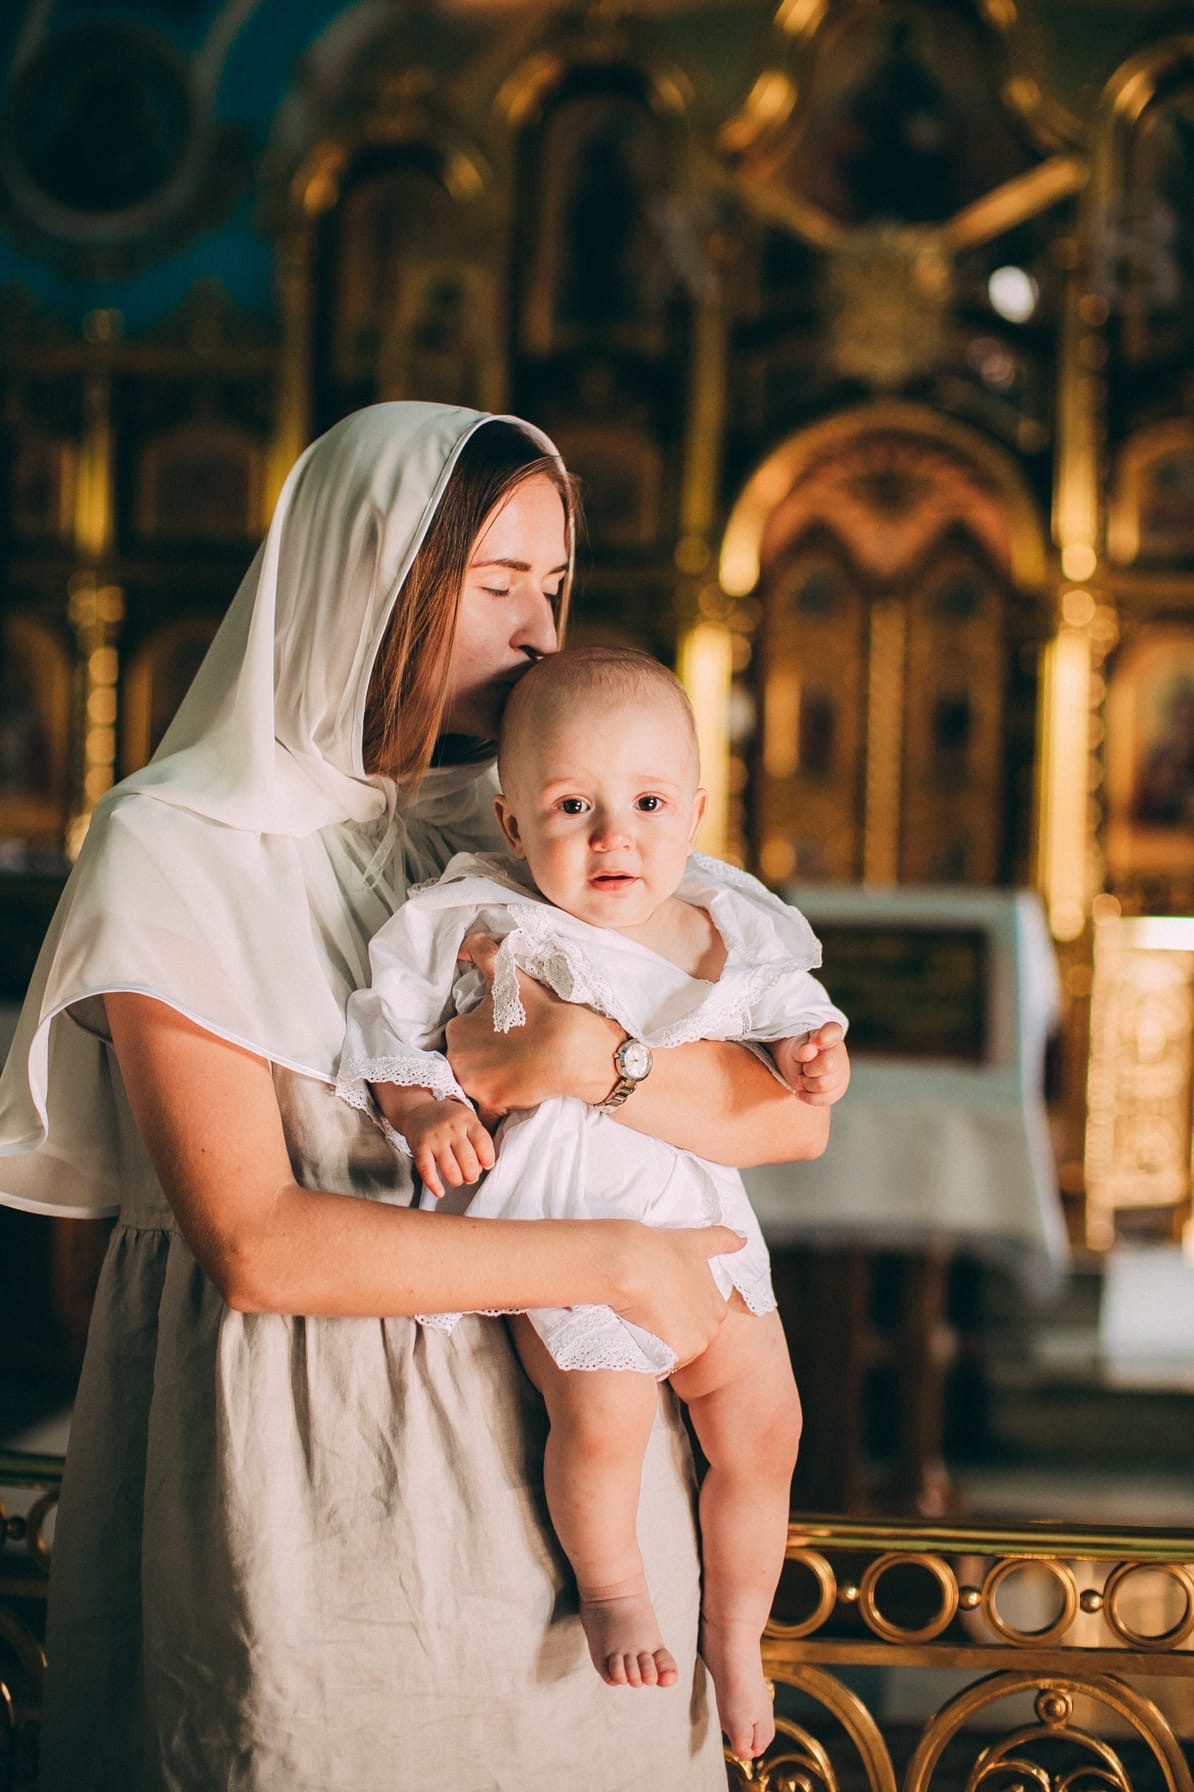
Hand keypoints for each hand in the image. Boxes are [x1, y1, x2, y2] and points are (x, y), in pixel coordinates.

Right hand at [401, 1097, 495, 1198]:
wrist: (417, 1109)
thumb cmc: (448, 1119)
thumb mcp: (467, 1120)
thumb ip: (478, 1140)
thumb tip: (483, 1167)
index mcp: (467, 1120)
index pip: (483, 1143)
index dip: (488, 1159)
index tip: (486, 1165)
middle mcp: (452, 1128)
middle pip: (468, 1160)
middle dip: (472, 1175)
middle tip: (470, 1176)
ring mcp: (435, 1138)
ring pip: (450, 1169)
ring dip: (457, 1180)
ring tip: (457, 1179)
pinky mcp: (420, 1147)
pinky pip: (427, 1170)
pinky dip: (434, 1184)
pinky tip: (440, 1192)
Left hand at [445, 933, 622, 1115]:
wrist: (573, 1047)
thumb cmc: (542, 1010)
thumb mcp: (510, 973)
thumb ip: (483, 952)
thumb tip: (464, 942)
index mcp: (457, 1030)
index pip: (461, 1036)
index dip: (482, 1035)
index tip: (502, 1034)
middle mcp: (457, 1060)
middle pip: (464, 1063)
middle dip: (482, 1060)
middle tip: (511, 1054)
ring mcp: (475, 1086)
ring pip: (474, 1087)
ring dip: (488, 1084)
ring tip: (514, 1074)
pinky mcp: (493, 1106)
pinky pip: (485, 1114)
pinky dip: (494, 1109)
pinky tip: (513, 1098)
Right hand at [612, 1224, 745, 1367]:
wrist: (631, 1262)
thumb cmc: (659, 1249)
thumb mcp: (695, 1241)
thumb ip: (722, 1240)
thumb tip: (744, 1239)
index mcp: (718, 1306)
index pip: (697, 1320)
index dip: (675, 1310)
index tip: (660, 1297)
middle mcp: (712, 1327)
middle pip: (688, 1339)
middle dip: (669, 1331)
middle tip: (649, 1308)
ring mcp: (696, 1343)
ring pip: (674, 1354)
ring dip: (659, 1345)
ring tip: (641, 1319)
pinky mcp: (676, 1355)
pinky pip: (661, 1365)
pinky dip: (649, 1356)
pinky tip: (638, 1333)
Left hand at [774, 1023, 849, 1107]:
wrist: (802, 1066)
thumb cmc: (800, 1053)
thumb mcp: (795, 1047)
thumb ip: (800, 1048)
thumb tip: (809, 1050)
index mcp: (830, 1035)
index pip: (833, 1030)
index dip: (824, 1037)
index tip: (813, 1042)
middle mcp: (840, 1053)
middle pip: (828, 1064)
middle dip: (809, 1069)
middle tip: (803, 1068)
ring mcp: (842, 1073)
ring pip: (823, 1085)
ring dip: (806, 1083)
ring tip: (802, 1077)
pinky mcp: (839, 1090)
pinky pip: (823, 1099)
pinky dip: (807, 1096)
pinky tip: (801, 1091)